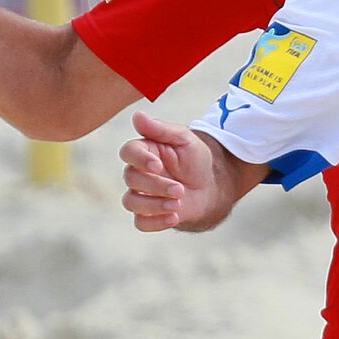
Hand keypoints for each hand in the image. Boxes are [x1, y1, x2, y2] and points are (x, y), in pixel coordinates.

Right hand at [120, 111, 215, 230]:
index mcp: (145, 151)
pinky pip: (140, 223)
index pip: (128, 152)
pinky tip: (175, 217)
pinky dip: (157, 222)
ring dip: (155, 204)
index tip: (158, 165)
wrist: (209, 188)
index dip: (140, 159)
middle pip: (130, 178)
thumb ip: (162, 129)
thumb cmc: (195, 160)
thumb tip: (137, 115)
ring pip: (131, 202)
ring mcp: (140, 195)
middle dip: (156, 185)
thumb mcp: (185, 140)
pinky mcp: (146, 215)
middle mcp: (137, 173)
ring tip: (179, 203)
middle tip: (179, 189)